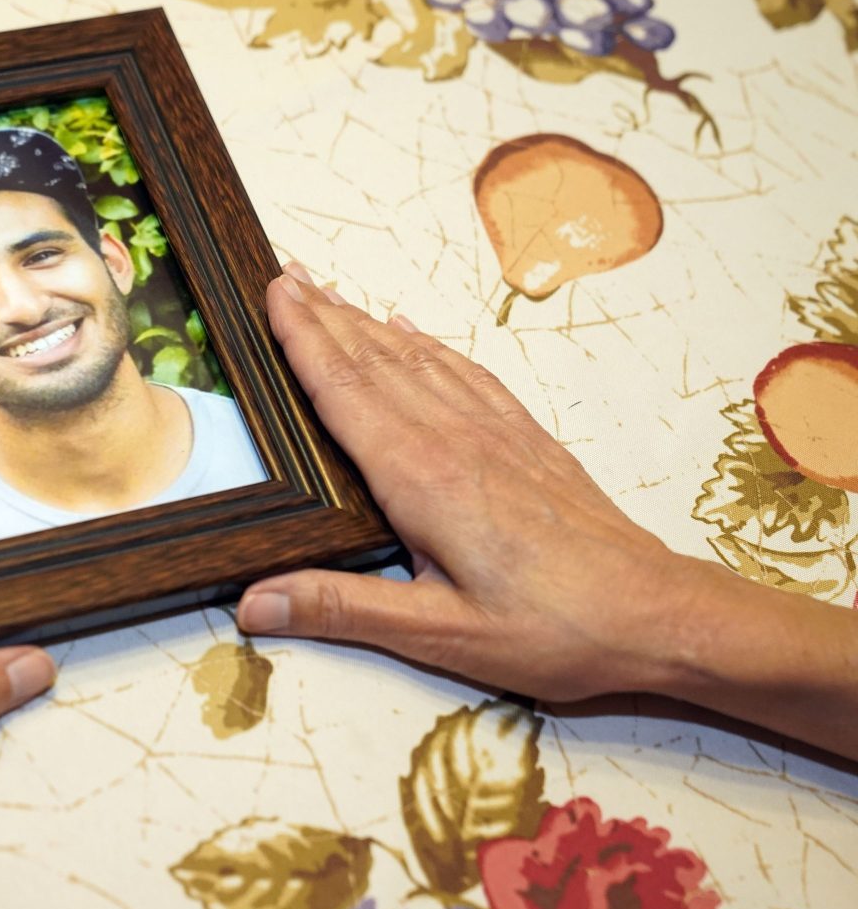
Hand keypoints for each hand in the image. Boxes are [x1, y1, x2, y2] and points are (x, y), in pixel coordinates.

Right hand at [237, 263, 705, 702]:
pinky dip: (428, 345)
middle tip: (285, 274)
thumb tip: (254, 602)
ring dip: (366, 322)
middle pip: (374, 360)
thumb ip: (344, 608)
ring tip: (329, 291)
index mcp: (422, 477)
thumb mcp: (438, 633)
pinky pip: (464, 373)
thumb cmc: (552, 627)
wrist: (654, 612)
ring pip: (416, 359)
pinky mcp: (523, 439)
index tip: (273, 295)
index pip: (345, 392)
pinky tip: (411, 331)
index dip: (304, 340)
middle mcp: (454, 439)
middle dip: (324, 315)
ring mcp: (493, 432)